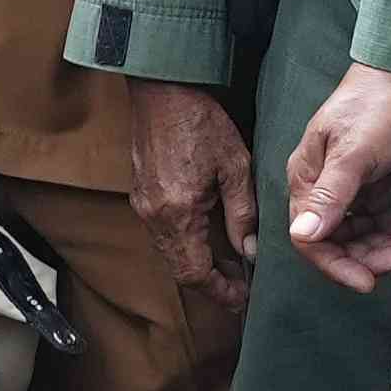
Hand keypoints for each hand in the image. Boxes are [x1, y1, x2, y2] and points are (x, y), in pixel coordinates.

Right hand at [121, 78, 255, 307]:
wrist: (161, 92)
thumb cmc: (200, 123)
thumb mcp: (235, 167)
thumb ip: (242, 214)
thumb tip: (249, 252)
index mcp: (179, 213)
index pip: (195, 273)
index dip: (220, 291)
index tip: (242, 298)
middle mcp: (155, 217)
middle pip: (179, 270)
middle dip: (210, 283)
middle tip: (241, 286)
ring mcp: (143, 208)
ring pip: (170, 255)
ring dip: (198, 266)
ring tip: (230, 264)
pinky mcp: (141, 197)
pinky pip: (163, 236)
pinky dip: (186, 247)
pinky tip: (208, 238)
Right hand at [279, 65, 390, 294]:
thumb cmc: (377, 107)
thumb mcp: (354, 152)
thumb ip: (331, 194)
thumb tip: (302, 235)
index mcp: (306, 178)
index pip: (308, 236)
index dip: (335, 265)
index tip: (368, 282)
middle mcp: (321, 186)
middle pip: (334, 239)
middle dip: (367, 258)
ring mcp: (346, 185)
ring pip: (358, 233)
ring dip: (382, 249)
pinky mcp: (370, 183)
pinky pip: (377, 220)